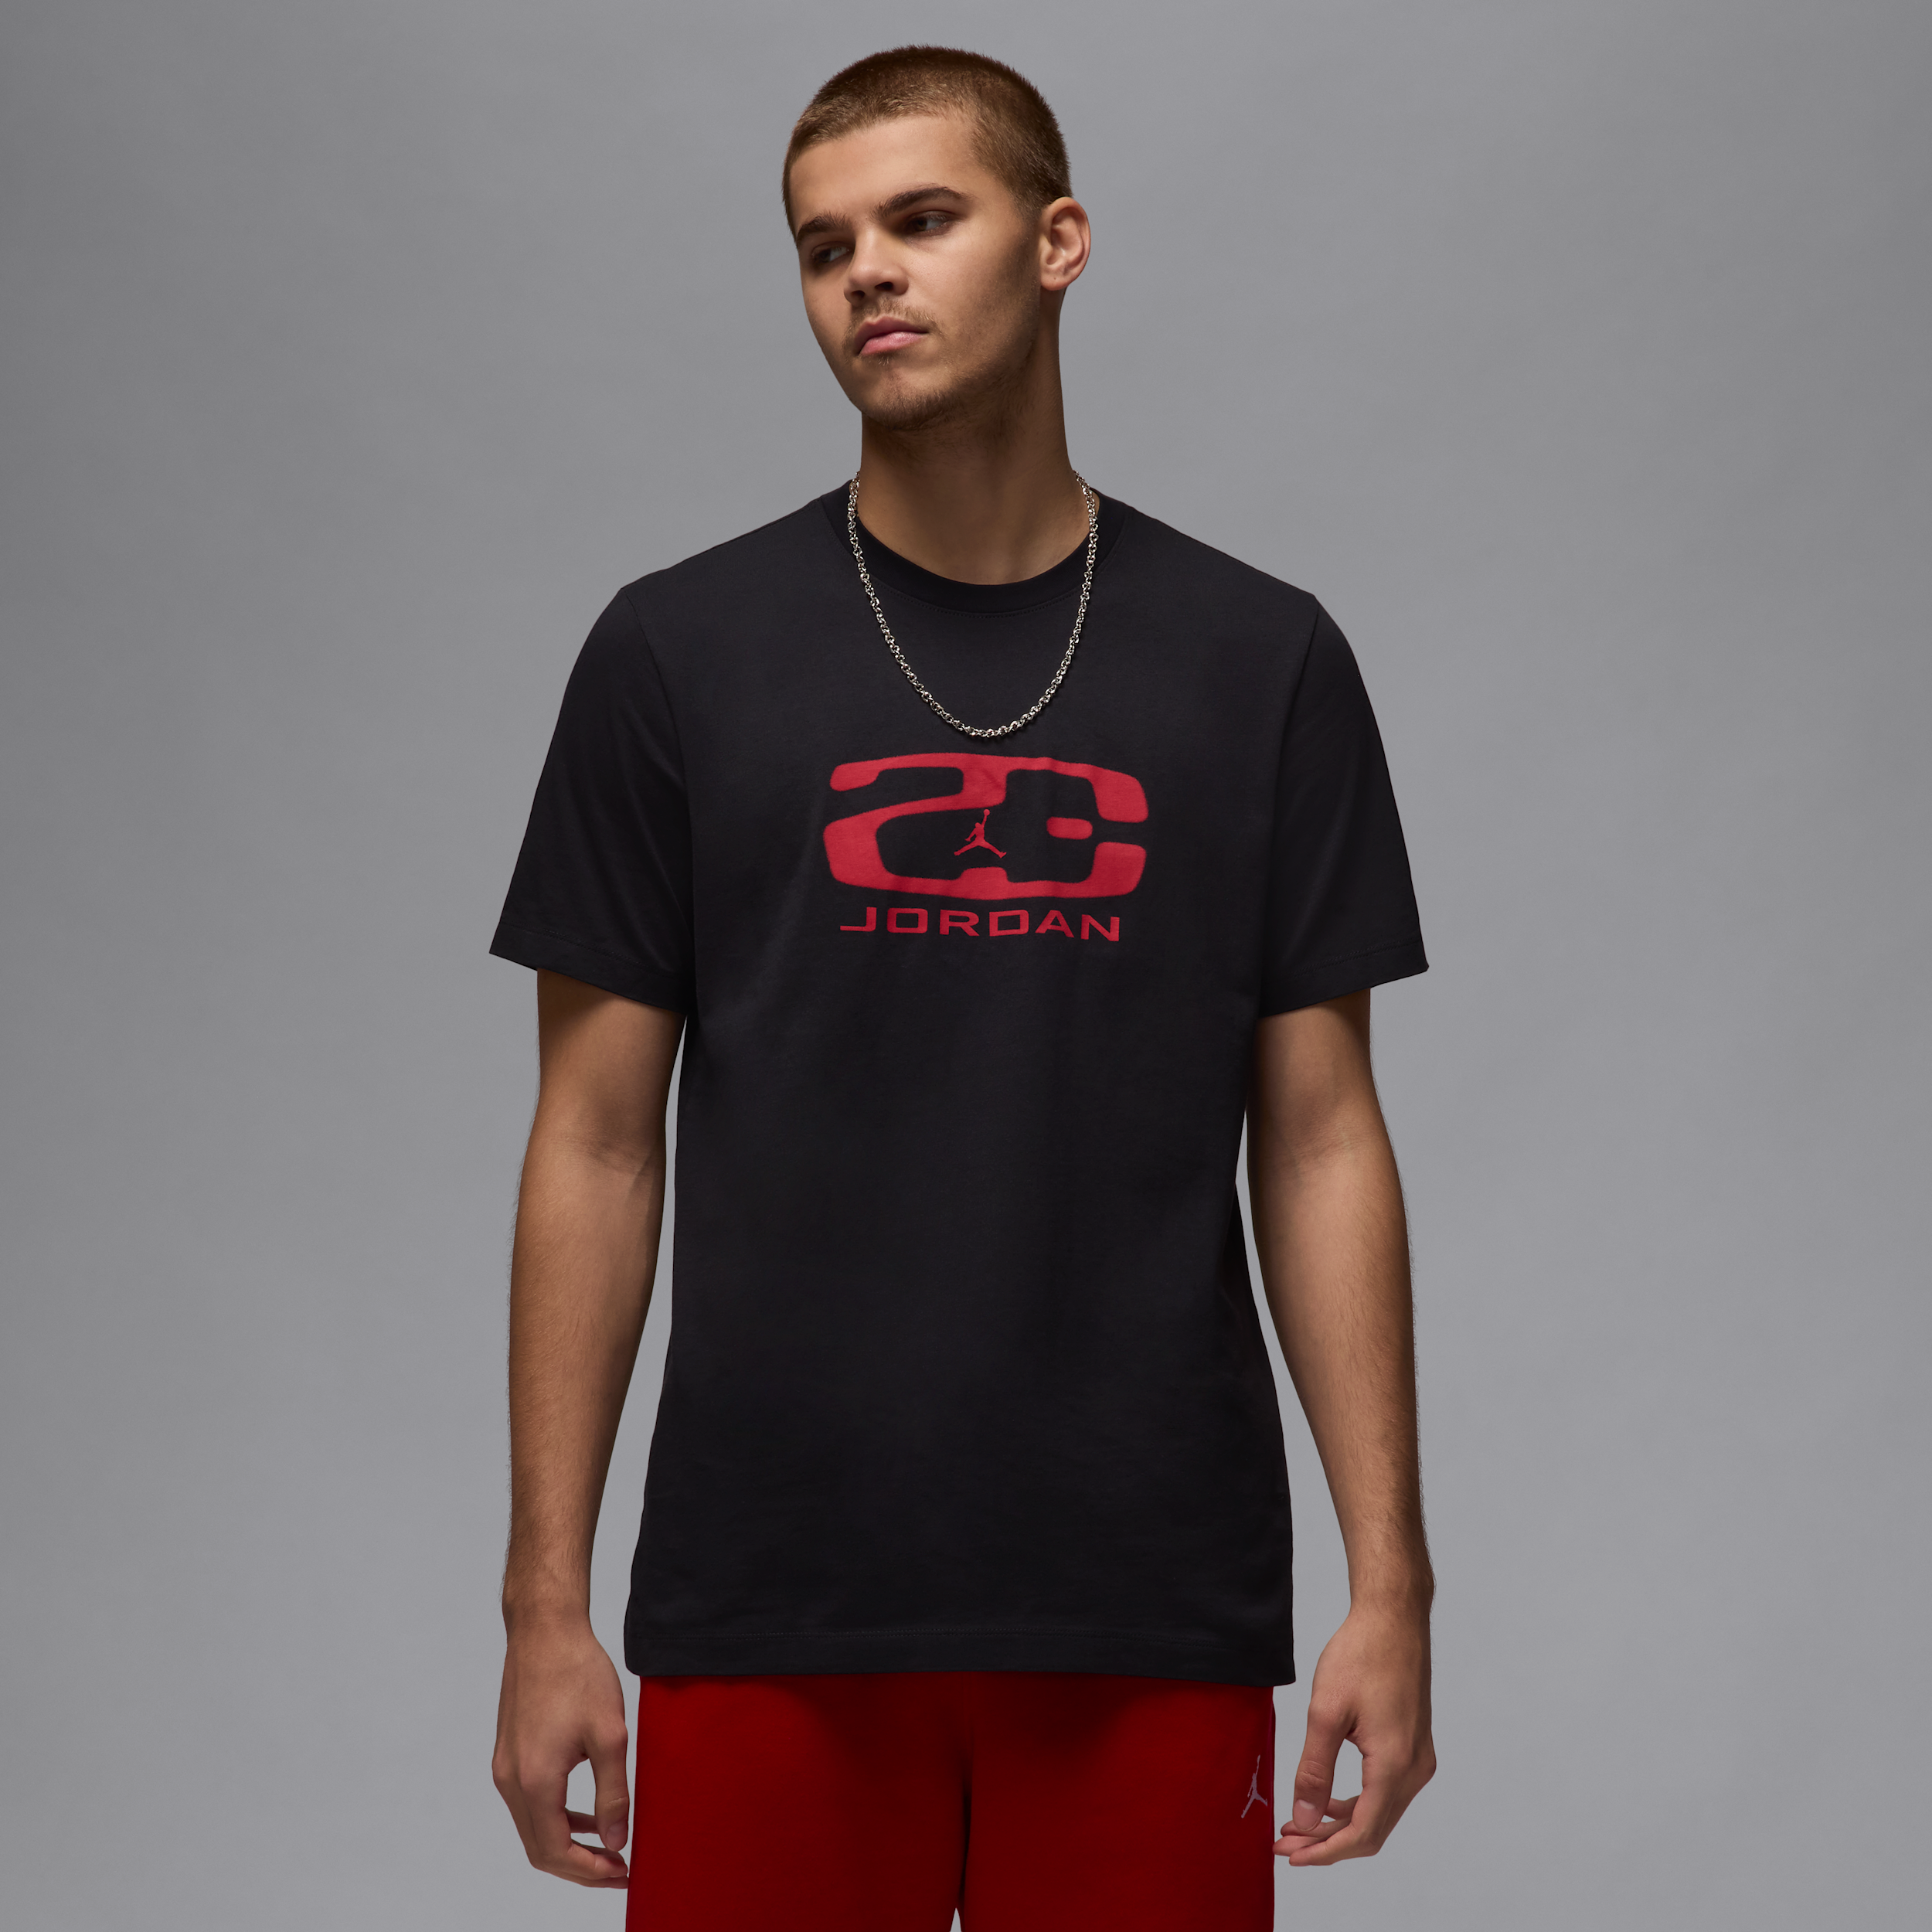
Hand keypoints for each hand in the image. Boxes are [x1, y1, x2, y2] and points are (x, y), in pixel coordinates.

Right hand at [491, 1613, 631, 1887]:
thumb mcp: (610, 1735)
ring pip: (532, 1828)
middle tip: (618, 1869)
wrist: (545, 1630)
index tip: (623, 1873)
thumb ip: (613, 1794)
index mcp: (534, 1781)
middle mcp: (511, 1780)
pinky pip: (529, 1803)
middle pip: (539, 1848)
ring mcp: (505, 1767)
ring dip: (567, 1844)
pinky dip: (555, 1818)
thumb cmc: (578, 1673)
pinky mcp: (508, 1754)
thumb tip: (615, 1842)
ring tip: (607, 1847)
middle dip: (579, 1867)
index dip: (589, 1872)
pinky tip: (584, 1813)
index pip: (555, 1851)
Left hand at [1274, 1601, 1433, 1865]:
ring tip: (1298, 1824)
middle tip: (1284, 1842)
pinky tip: (1326, 1799)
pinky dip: (1356, 1803)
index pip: (1362, 1833)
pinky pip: (1386, 1792)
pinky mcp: (1414, 1747)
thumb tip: (1305, 1821)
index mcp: (1395, 1765)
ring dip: (1340, 1824)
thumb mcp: (1325, 1712)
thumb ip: (1314, 1770)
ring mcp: (1418, 1759)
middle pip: (1372, 1830)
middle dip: (1328, 1842)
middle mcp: (1415, 1769)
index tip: (1289, 1855)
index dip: (1325, 1851)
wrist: (1393, 1618)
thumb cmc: (1360, 1655)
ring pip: (1380, 1813)